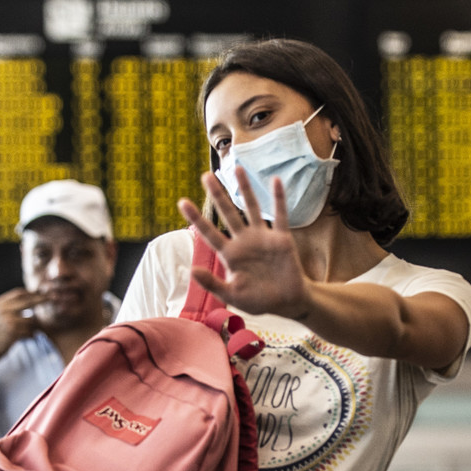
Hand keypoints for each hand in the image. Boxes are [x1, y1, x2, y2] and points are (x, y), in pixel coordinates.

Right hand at [0, 287, 46, 373]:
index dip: (33, 293)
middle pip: (28, 301)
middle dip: (42, 300)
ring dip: (32, 327)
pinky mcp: (13, 332)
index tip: (44, 294)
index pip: (19, 293)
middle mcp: (2, 310)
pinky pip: (30, 331)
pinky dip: (30, 335)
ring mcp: (8, 320)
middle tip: (53, 299)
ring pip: (31, 319)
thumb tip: (31, 297)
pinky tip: (24, 339)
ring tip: (25, 332)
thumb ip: (9, 306)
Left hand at [178, 168, 309, 318]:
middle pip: (228, 213)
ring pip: (251, 208)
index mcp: (230, 255)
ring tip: (237, 168)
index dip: (197, 218)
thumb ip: (212, 284)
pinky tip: (275, 180)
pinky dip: (278, 199)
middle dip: (217, 195)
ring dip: (246, 189)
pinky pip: (279, 215)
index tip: (182, 202)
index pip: (209, 233)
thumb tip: (191, 271)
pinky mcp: (281, 238)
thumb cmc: (259, 300)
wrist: (287, 302)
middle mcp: (244, 241)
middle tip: (206, 175)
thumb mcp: (232, 296)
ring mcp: (262, 238)